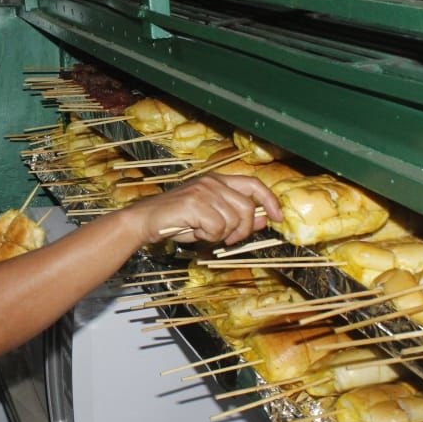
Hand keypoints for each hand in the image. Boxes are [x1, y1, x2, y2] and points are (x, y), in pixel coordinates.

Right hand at [133, 173, 281, 245]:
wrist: (145, 221)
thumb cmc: (177, 221)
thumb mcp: (211, 219)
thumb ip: (236, 217)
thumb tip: (263, 220)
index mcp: (217, 181)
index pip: (254, 184)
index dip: (269, 200)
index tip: (277, 217)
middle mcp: (212, 182)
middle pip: (246, 207)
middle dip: (243, 229)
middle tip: (229, 240)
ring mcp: (203, 191)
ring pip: (232, 220)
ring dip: (221, 235)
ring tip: (204, 233)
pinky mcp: (194, 204)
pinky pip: (217, 227)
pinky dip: (209, 236)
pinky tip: (195, 232)